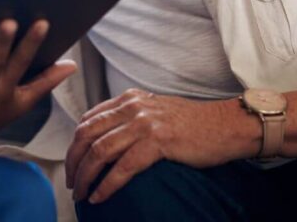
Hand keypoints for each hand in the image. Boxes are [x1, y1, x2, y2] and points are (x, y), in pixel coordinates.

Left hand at [65, 89, 248, 203]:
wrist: (225, 125)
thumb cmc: (193, 124)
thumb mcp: (155, 111)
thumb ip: (131, 117)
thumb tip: (108, 137)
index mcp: (129, 99)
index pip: (89, 119)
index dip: (75, 143)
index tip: (73, 162)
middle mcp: (132, 107)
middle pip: (88, 134)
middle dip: (73, 161)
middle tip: (71, 182)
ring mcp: (144, 124)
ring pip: (100, 151)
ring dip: (86, 176)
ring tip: (82, 194)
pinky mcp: (157, 142)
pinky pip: (123, 167)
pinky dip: (107, 185)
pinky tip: (100, 197)